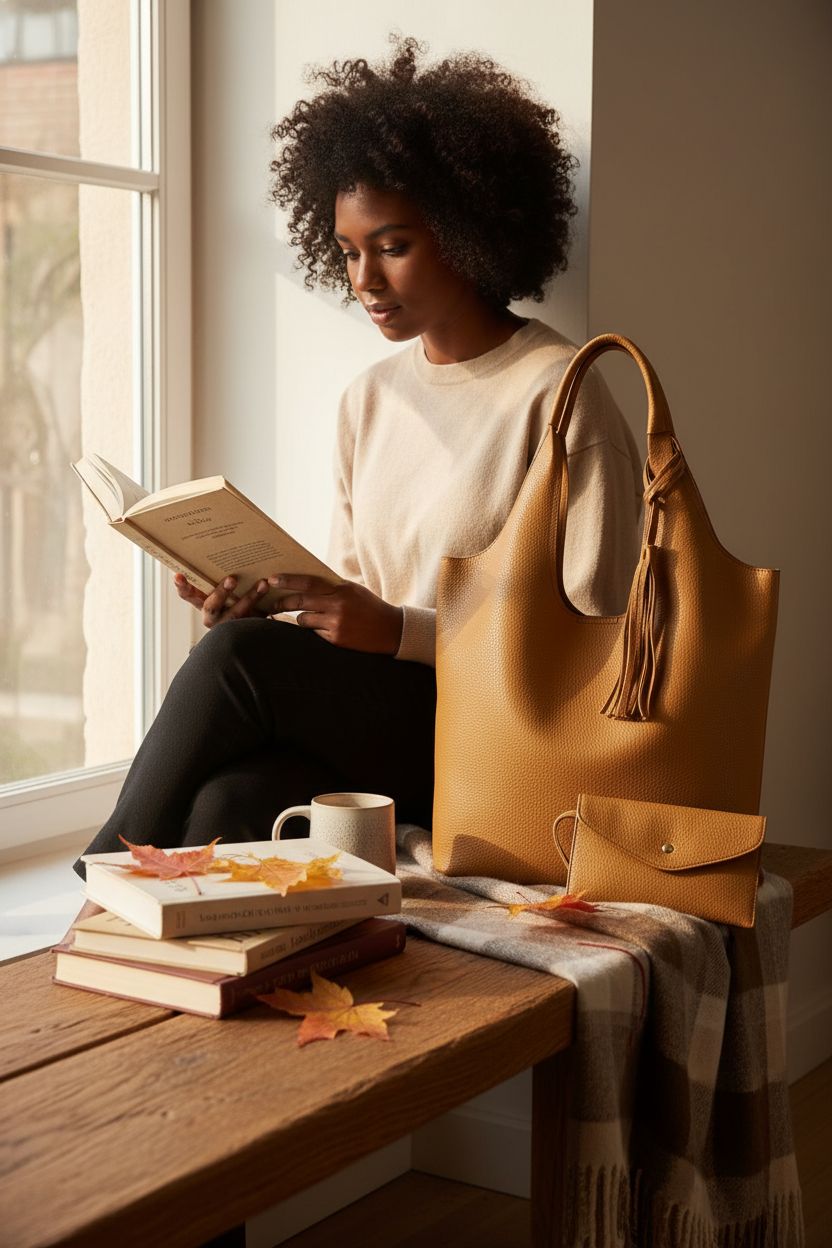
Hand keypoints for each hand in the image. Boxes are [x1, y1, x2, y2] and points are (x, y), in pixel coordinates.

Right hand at [173, 573, 270, 629]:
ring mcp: (228, 625)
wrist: (254, 623)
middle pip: (211, 606)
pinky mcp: (246, 629)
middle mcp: (212, 616)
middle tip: (232, 578)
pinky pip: (255, 620)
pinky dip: (265, 606)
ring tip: (263, 583)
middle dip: (221, 593)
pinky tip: (273, 595)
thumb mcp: (224, 586)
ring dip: (250, 598)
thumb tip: (222, 538)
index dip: (182, 586)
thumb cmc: (233, 595)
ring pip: (237, 614)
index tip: (178, 575)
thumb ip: (218, 573)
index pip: (187, 595)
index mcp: (202, 602)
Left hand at [272, 574, 403, 654]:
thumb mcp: (353, 590)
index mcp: (342, 589)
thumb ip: (332, 587)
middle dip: (283, 602)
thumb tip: (304, 583)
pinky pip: (314, 634)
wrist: (391, 630)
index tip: (272, 579)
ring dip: (300, 619)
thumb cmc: (370, 607)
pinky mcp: (336, 639)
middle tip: (273, 603)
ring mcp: (336, 624)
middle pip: (300, 602)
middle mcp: (338, 605)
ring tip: (303, 618)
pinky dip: (314, 630)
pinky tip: (321, 630)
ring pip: (303, 620)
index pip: (308, 582)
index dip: (287, 581)